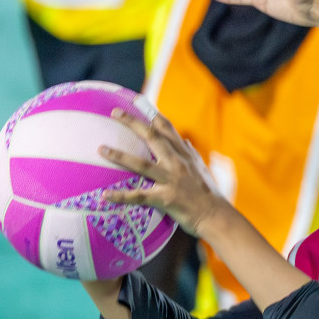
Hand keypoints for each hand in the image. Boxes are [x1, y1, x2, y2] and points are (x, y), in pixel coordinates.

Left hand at [99, 109, 231, 238]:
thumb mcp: (202, 168)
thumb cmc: (209, 194)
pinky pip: (139, 196)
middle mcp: (177, 163)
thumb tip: (185, 141)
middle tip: (115, 112)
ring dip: (120, 156)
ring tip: (102, 149)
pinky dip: (121, 196)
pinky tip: (104, 195)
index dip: (152, 115)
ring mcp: (171, 180)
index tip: (138, 102)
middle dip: (133, 123)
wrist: (216, 216)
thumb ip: (191, 154)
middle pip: (153, 137)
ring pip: (141, 164)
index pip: (168, 129)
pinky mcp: (165, 198)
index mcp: (185, 155)